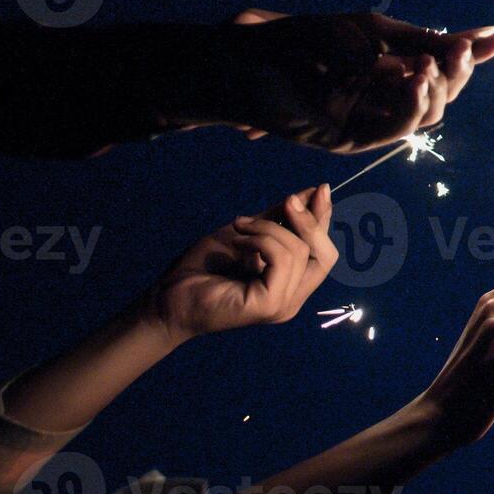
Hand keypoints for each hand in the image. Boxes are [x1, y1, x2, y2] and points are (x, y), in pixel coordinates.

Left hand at [146, 186, 336, 338]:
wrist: (167, 296)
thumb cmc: (202, 268)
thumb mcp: (246, 234)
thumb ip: (278, 219)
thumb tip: (311, 193)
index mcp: (291, 284)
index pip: (323, 252)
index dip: (324, 219)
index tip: (320, 188)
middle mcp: (293, 298)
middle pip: (326, 255)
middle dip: (310, 221)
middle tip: (288, 200)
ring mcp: (283, 304)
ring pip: (300, 252)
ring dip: (269, 228)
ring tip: (239, 226)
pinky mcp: (270, 304)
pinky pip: (282, 260)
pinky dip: (262, 240)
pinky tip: (239, 237)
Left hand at [198, 11, 493, 154]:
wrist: (248, 60)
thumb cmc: (302, 40)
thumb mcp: (372, 32)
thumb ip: (421, 40)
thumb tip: (479, 40)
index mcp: (390, 71)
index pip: (441, 67)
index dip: (468, 56)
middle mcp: (383, 98)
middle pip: (442, 95)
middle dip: (458, 73)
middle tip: (460, 51)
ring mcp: (368, 120)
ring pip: (425, 117)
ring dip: (436, 92)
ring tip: (429, 65)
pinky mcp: (351, 138)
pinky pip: (394, 130)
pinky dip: (411, 107)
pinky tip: (416, 82)